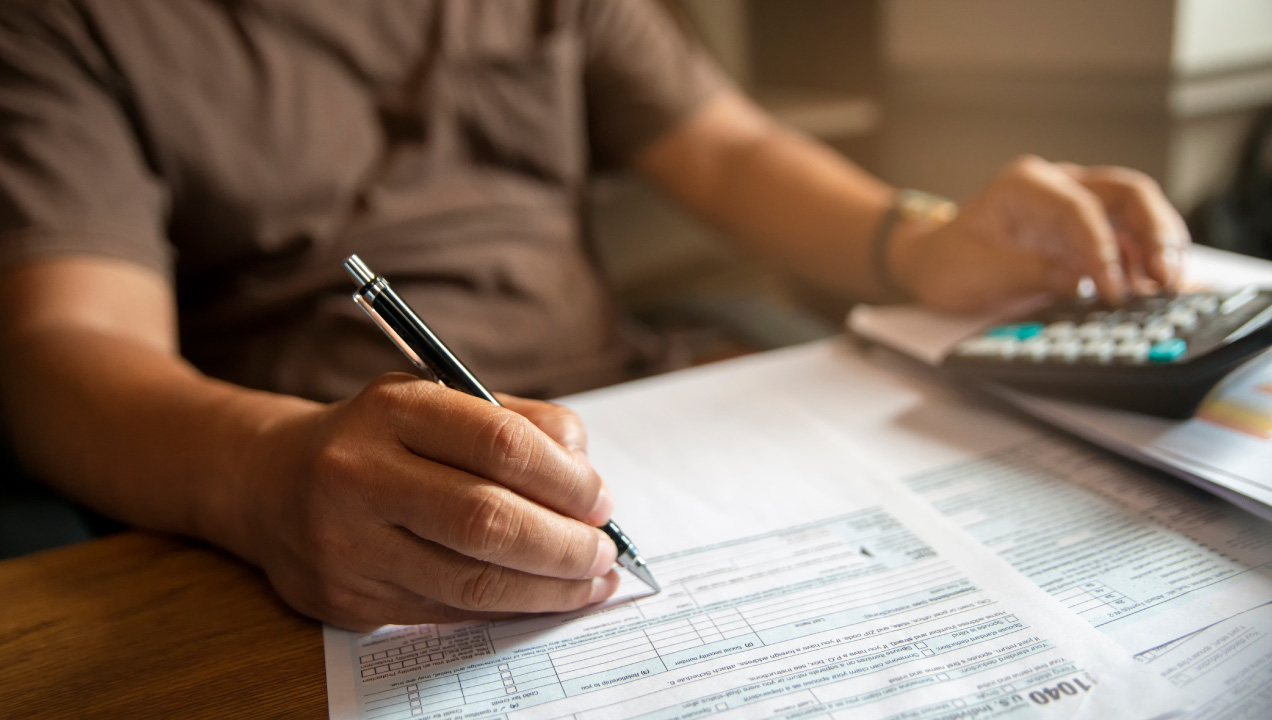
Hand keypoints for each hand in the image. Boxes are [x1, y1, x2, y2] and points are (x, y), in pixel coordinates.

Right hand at [222, 374, 620, 630]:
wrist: (271, 483)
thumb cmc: (381, 437)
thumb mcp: (441, 400)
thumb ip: (520, 425)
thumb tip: (588, 480)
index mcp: (392, 408)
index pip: (500, 444)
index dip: (565, 479)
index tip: (601, 500)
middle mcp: (359, 473)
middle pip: (487, 520)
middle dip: (563, 544)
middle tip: (604, 551)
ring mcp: (346, 543)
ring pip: (470, 581)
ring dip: (547, 589)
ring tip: (589, 582)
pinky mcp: (345, 598)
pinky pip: (447, 613)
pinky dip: (505, 608)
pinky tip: (539, 598)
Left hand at [892, 155, 1190, 312]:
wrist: (932, 263)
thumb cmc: (946, 262)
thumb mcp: (976, 272)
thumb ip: (1029, 273)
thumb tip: (1082, 284)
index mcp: (1026, 185)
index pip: (1080, 209)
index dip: (1103, 250)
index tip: (1114, 290)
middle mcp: (1059, 184)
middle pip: (1127, 193)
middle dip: (1154, 233)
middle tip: (1167, 278)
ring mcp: (1077, 204)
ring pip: (1137, 212)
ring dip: (1159, 247)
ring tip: (1170, 287)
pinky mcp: (1087, 231)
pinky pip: (1128, 238)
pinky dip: (1145, 261)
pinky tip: (1155, 289)